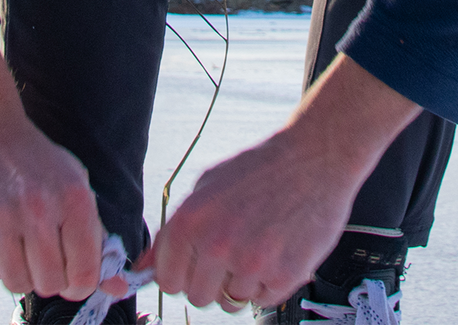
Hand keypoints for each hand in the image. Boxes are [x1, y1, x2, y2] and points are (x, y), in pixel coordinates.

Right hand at [0, 27, 111, 299]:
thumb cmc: (36, 164)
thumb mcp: (75, 186)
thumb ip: (96, 239)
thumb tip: (119, 288)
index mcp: (73, 198)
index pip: (85, 273)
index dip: (81, 282)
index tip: (73, 274)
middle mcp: (38, 208)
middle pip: (50, 285)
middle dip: (48, 275)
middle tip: (41, 251)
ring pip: (17, 284)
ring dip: (19, 271)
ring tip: (17, 240)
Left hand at [143, 56, 419, 308]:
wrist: (315, 155)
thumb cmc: (260, 168)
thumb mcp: (206, 184)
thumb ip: (173, 230)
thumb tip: (142, 267)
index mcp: (190, 219)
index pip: (166, 279)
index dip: (181, 274)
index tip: (194, 265)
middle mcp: (216, 243)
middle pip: (196, 298)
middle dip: (212, 281)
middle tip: (234, 251)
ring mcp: (250, 262)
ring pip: (230, 302)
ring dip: (242, 283)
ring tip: (259, 244)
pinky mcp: (283, 276)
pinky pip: (262, 301)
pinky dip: (270, 283)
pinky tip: (278, 248)